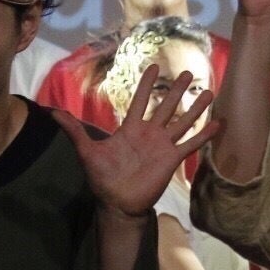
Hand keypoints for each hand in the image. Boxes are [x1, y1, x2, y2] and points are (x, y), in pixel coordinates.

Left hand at [52, 63, 218, 216]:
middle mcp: (149, 134)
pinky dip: (204, 135)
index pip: (141, 101)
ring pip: (182, 121)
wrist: (118, 203)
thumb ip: (74, 130)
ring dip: (195, 107)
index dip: (147, 84)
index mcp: (130, 129)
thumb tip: (51, 112)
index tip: (154, 66)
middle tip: (188, 72)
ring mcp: (163, 146)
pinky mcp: (172, 160)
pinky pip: (190, 144)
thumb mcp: (86, 151)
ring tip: (208, 91)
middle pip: (166, 106)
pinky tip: (218, 123)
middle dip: (177, 90)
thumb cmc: (103, 178)